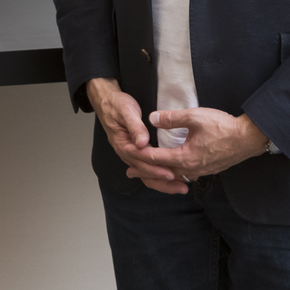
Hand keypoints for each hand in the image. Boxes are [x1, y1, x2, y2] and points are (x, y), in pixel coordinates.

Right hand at [85, 78, 181, 194]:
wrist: (107, 102)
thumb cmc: (117, 105)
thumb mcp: (126, 111)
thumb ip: (135, 127)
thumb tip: (142, 143)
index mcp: (123, 145)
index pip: (141, 161)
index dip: (156, 169)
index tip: (171, 174)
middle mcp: (126, 153)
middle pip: (144, 173)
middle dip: (163, 181)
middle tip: (182, 187)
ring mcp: (130, 154)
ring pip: (146, 174)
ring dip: (162, 183)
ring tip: (180, 187)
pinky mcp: (135, 153)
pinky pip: (146, 169)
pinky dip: (158, 176)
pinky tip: (171, 178)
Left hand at [130, 109, 270, 183]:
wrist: (248, 139)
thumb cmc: (223, 127)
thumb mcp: (195, 117)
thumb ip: (172, 118)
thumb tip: (152, 118)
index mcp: (185, 158)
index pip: (156, 158)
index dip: (140, 155)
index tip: (127, 154)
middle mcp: (192, 169)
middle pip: (163, 172)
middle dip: (146, 171)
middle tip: (130, 172)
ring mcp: (201, 171)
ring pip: (176, 175)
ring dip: (160, 173)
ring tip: (148, 172)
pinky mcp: (208, 169)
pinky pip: (186, 174)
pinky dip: (175, 173)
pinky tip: (173, 169)